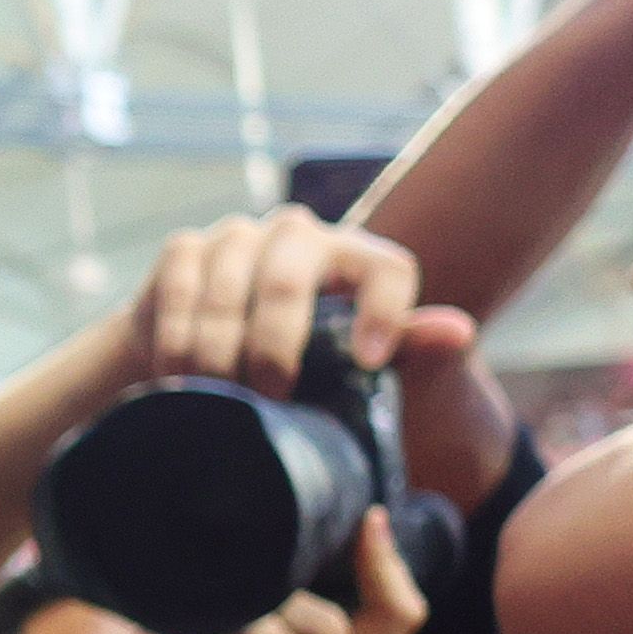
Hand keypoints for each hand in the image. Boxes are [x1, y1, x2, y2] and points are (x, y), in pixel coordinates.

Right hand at [127, 206, 469, 402]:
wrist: (225, 358)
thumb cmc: (312, 364)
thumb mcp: (370, 365)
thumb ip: (413, 349)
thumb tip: (457, 332)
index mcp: (356, 257)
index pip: (386, 269)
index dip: (382, 313)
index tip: (368, 365)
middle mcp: (298, 234)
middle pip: (287, 279)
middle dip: (275, 348)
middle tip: (270, 399)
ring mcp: (237, 237)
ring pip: (226, 290)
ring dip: (218, 354)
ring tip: (219, 399)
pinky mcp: (184, 250)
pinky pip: (176, 291)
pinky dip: (175, 341)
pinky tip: (180, 379)